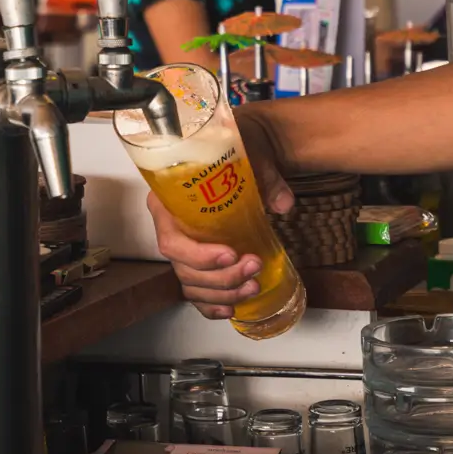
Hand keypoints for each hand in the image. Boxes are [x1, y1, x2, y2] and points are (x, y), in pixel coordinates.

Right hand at [149, 105, 293, 318]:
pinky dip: (211, 304)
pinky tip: (231, 309)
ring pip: (191, 283)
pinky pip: (196, 289)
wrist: (251, 145)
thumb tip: (282, 202)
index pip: (171, 240)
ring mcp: (185, 243)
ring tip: (252, 286)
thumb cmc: (241, 146)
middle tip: (254, 267)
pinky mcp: (201, 255)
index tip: (230, 253)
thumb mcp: (252, 152)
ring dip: (221, 293)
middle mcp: (171, 224)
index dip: (198, 255)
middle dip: (220, 277)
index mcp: (169, 199)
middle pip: (183, 268)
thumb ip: (266, 176)